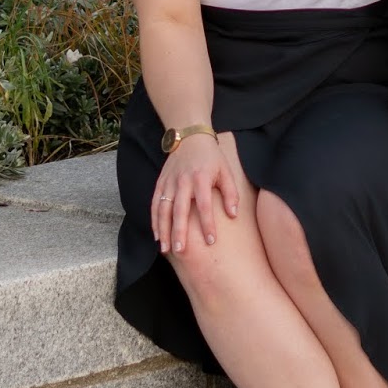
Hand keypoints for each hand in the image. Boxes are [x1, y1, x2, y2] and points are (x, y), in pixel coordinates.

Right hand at [152, 130, 248, 255]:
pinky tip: (157, 235)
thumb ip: (231, 193)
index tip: (211, 241)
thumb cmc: (211, 157)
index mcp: (201, 179)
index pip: (205, 205)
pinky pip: (155, 204)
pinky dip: (154, 220)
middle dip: (179, 231)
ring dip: (163, 230)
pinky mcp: (161, 183)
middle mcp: (183, 182)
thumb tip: (233, 214)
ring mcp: (169, 182)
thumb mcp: (226, 171)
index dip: (208, 224)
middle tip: (180, 250)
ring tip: (165, 248)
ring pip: (164, 209)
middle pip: (180, 210)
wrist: (190, 137)